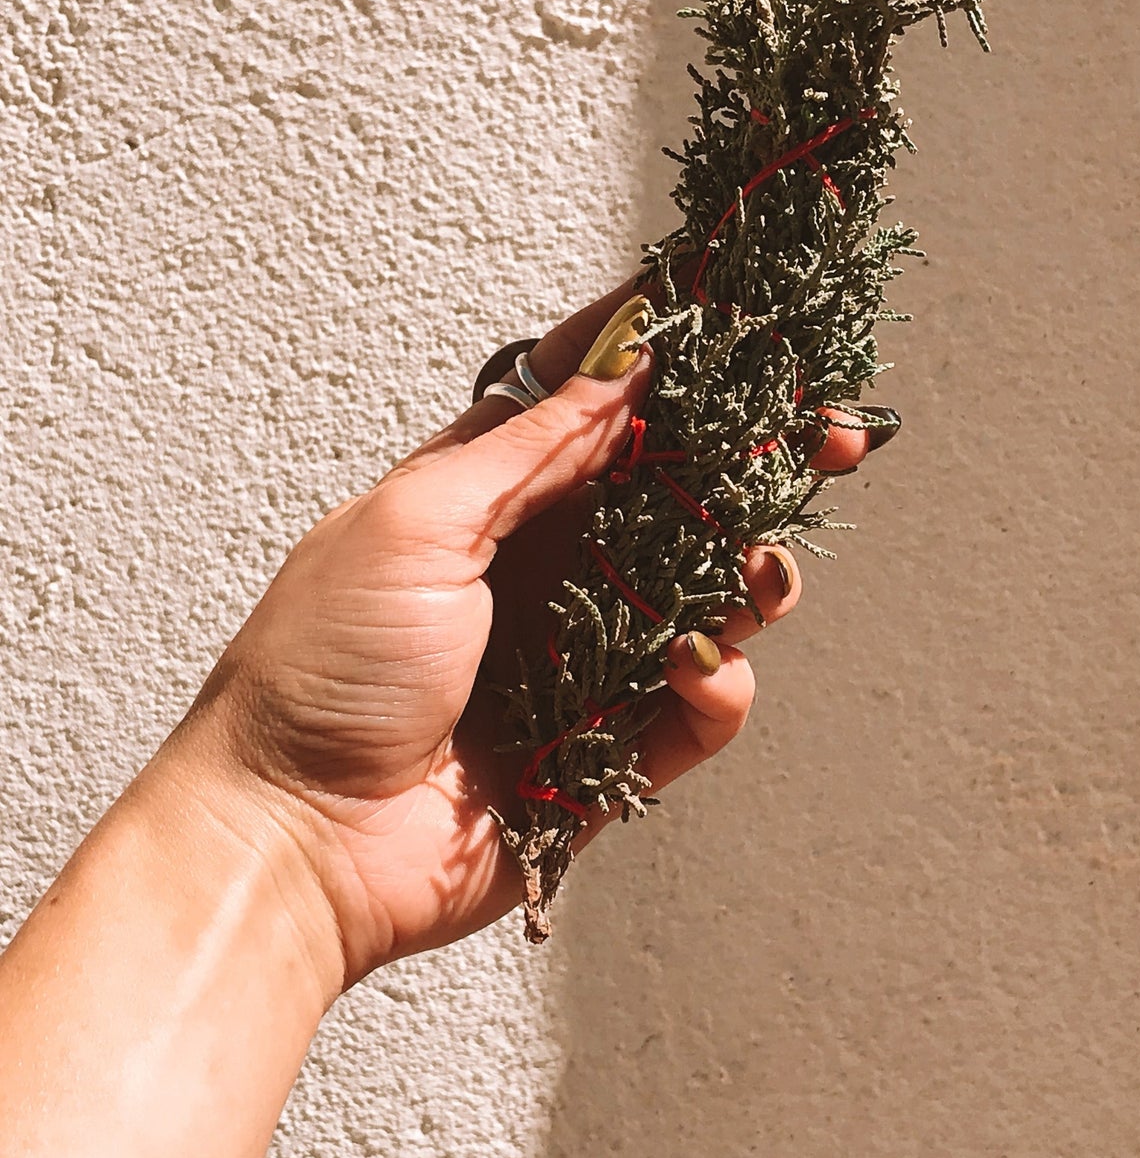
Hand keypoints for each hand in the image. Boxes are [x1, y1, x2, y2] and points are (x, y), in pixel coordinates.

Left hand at [168, 282, 895, 988]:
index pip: (597, 408)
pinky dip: (714, 685)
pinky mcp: (608, 744)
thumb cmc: (324, 666)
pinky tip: (696, 669)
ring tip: (761, 572)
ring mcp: (584, 656)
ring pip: (705, 595)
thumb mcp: (414, 523)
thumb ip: (526, 450)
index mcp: (491, 500)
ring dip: (750, 575)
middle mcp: (548, 567)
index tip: (738, 319)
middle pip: (677, 498)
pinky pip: (697, 703)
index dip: (667, 362)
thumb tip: (617, 371)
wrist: (295, 838)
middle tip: (826, 437)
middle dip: (754, 465)